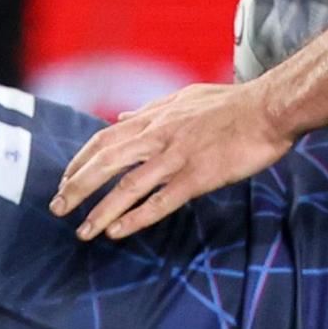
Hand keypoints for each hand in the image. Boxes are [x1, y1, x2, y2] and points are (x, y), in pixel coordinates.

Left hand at [51, 82, 291, 240]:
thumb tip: (122, 117)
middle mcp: (160, 135)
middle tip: (57, 208)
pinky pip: (161, 200)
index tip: (65, 180)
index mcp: (156, 117)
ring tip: (82, 231)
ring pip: (129, 185)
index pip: (105, 139)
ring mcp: (178, 156)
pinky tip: (118, 231)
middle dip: (78, 186)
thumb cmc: (232, 104)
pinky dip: (137, 217)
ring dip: (101, 209)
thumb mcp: (184, 97)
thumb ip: (151, 109)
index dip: (81, 161)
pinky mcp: (199, 176)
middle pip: (107, 162)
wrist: (270, 108)